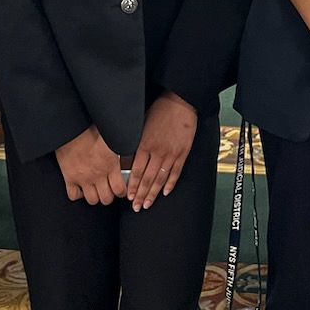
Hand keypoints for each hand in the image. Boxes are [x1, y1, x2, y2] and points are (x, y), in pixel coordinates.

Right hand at [55, 125, 126, 204]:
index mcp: (110, 164)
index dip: (122, 192)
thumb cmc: (91, 128)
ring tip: (97, 189)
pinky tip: (82, 188)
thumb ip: (122, 146)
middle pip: (106, 199)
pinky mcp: (69, 177)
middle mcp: (97, 174)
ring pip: (92, 200)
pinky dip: (78, 194)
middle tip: (110, 190)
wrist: (72, 126)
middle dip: (110, 196)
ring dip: (96, 196)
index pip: (120, 190)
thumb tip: (131, 145)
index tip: (122, 189)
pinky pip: (74, 195)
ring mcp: (82, 178)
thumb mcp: (112, 137)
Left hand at [127, 91, 197, 210]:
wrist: (180, 102)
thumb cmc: (159, 110)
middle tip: (136, 207)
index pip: (137, 171)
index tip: (129, 196)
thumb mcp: (141, 124)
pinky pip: (176, 172)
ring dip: (154, 193)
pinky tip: (166, 192)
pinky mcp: (182, 152)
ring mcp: (171, 153)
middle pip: (147, 179)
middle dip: (141, 195)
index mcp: (145, 144)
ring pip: (161, 178)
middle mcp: (157, 152)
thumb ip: (135, 141)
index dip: (132, 186)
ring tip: (148, 204)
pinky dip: (171, 183)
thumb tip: (127, 154)